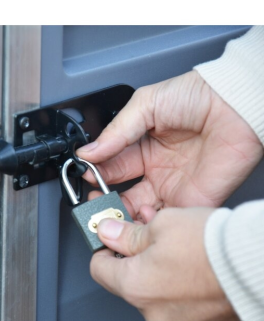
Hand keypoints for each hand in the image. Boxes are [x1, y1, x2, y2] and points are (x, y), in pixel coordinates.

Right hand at [77, 71, 262, 217]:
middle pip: (122, 192)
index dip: (96, 172)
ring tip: (110, 215)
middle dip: (105, 199)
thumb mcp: (146, 105)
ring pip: (139, 210)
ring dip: (122, 216)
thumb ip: (116, 131)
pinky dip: (148, 224)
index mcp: (143, 146)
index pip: (112, 165)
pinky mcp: (190, 201)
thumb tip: (88, 151)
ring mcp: (172, 186)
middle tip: (95, 203)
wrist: (236, 104)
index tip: (85, 175)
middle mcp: (156, 169)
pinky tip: (137, 217)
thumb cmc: (197, 96)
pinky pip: (165, 220)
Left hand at [91, 207, 244, 320]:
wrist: (257, 265)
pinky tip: (187, 269)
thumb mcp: (162, 225)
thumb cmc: (216, 247)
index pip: (99, 269)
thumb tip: (108, 232)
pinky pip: (174, 305)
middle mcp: (152, 313)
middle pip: (126, 282)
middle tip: (146, 238)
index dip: (103, 249)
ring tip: (173, 251)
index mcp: (135, 286)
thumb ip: (126, 234)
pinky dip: (175, 288)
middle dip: (133, 258)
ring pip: (151, 293)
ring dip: (155, 272)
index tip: (110, 240)